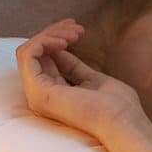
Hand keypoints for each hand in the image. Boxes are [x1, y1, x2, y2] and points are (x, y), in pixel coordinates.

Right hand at [15, 19, 150, 141]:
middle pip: (34, 53)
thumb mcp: (91, 79)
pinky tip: (65, 41)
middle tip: (78, 28)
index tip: (78, 29)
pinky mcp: (38, 91)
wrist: (123, 123)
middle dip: (53, 33)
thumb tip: (59, 50)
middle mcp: (39, 96)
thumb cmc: (116, 106)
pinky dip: (43, 41)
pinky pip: (28, 55)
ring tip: (76, 33)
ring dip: (50, 34)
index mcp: (52, 96)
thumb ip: (72, 67)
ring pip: (28, 51)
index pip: (42, 59)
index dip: (56, 38)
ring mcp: (37, 95)